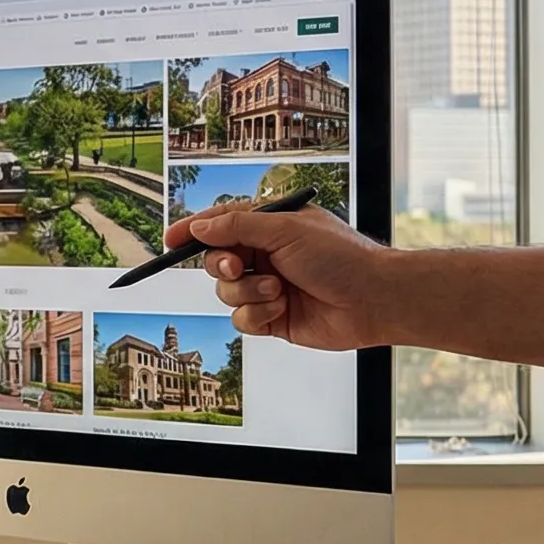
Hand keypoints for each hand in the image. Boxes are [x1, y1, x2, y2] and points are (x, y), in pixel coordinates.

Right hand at [161, 200, 398, 349]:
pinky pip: (242, 319)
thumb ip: (237, 226)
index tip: (170, 240)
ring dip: (247, 293)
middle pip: (216, 260)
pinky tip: (281, 310)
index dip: (193, 231)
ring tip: (278, 291)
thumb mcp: (285, 230)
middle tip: (238, 266)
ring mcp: (268, 287)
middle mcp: (266, 255)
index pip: (221, 223)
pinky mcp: (273, 318)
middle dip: (222, 265)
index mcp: (270, 226)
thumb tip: (200, 226)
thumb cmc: (341, 257)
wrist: (373, 300)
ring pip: (226, 293)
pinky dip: (257, 315)